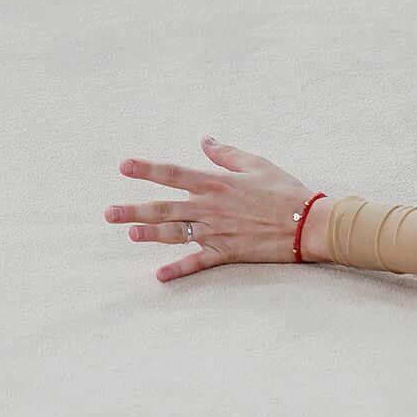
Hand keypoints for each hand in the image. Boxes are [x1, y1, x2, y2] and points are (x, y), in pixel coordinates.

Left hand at [105, 136, 320, 281]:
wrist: (307, 223)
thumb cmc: (285, 190)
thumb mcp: (257, 164)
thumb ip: (227, 154)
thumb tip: (205, 140)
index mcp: (217, 183)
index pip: (174, 174)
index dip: (147, 169)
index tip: (123, 166)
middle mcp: (211, 208)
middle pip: (165, 208)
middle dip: (135, 210)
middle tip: (109, 213)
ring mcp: (216, 232)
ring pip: (175, 234)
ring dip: (150, 235)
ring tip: (129, 234)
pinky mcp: (226, 252)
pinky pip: (197, 263)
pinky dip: (178, 270)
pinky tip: (158, 276)